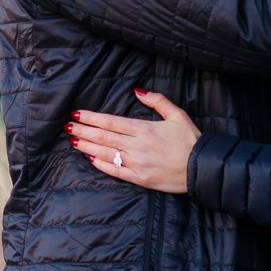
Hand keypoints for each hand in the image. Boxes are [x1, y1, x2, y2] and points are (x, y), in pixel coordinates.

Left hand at [68, 89, 200, 193]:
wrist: (202, 168)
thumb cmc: (190, 140)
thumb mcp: (177, 115)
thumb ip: (157, 101)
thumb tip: (137, 90)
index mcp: (145, 129)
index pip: (111, 122)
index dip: (92, 118)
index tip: (77, 113)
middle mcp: (138, 146)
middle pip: (104, 137)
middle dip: (84, 130)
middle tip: (68, 125)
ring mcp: (138, 164)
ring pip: (106, 154)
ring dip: (88, 146)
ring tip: (73, 140)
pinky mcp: (140, 179)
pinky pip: (116, 172)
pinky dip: (102, 165)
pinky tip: (91, 158)